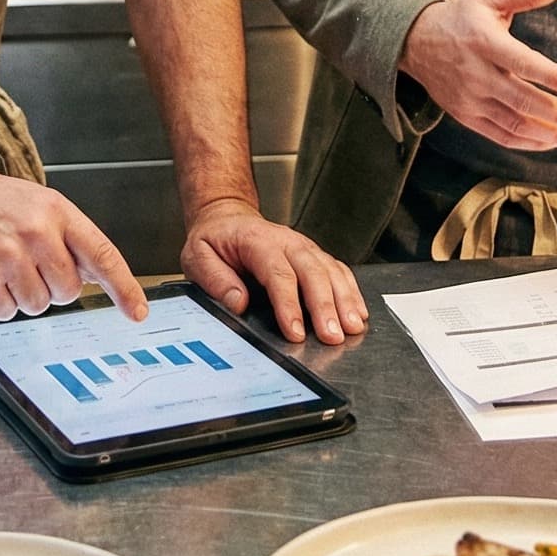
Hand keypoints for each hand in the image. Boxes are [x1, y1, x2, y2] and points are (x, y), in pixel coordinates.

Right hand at [0, 164, 147, 323]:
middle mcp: (36, 233)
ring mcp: (9, 257)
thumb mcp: (31, 201)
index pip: (102, 254)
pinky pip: (6, 313)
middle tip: (27, 266)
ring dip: (21, 296)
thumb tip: (93, 271)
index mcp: (55, 210)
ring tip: (0, 265)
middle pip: (69, 290)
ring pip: (38, 305)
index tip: (136, 311)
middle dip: (52, 288)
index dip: (124, 287)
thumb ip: (64, 233)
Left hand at [181, 197, 368, 344]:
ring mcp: (304, 247)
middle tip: (332, 336)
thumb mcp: (198, 256)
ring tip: (352, 328)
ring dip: (345, 300)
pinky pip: (338, 270)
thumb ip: (215, 279)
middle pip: (312, 272)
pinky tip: (358, 313)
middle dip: (325, 306)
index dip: (288, 304)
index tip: (295, 332)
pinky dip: (351, 291)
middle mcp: (286, 241)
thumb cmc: (214, 240)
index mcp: (257, 240)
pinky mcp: (314, 256)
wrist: (227, 219)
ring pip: (331, 271)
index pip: (277, 273)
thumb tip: (238, 302)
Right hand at [399, 0, 556, 150]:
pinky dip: (529, 142)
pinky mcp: (466, 115)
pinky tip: (553, 141)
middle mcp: (476, 74)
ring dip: (552, 135)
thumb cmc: (462, 16)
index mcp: (484, 42)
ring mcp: (470, 98)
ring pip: (515, 124)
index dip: (550, 77)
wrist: (415, 41)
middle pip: (523, 101)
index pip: (521, 63)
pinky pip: (501, 136)